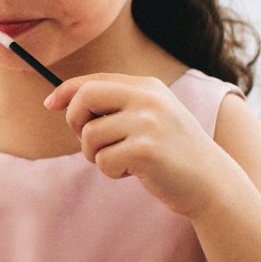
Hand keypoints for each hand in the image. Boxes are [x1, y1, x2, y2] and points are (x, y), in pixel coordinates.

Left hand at [44, 72, 228, 219]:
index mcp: (148, 86)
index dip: (67, 91)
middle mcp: (148, 98)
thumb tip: (60, 101)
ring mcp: (148, 123)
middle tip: (90, 142)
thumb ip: (115, 105)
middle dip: (76, 121)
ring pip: (91, 136)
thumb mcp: (149, 118)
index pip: (94, 80)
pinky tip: (136, 172)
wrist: (210, 182)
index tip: (50, 103)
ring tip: (124, 161)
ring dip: (98, 155)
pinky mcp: (145, 150)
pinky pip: (103, 161)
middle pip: (86, 97)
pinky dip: (112, 172)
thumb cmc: (172, 152)